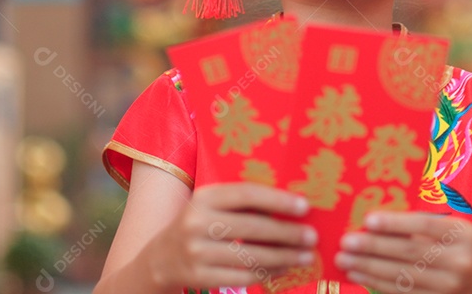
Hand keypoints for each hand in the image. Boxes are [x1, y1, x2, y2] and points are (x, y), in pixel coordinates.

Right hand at [144, 182, 317, 290]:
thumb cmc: (198, 225)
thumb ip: (243, 203)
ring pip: (251, 256)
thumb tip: (290, 205)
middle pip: (253, 228)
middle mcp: (197, 223)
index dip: (277, 200)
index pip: (246, 194)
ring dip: (284, 257)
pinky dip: (268, 273)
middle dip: (287, 233)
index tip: (304, 206)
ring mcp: (197, 253)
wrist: (159, 259)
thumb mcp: (211, 206)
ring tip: (305, 256)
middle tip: (312, 237)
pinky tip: (284, 268)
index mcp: (204, 197)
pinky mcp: (200, 277)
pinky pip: (243, 276)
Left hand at [335, 212, 471, 293]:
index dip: (395, 223)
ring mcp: (449, 287)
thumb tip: (376, 223)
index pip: (424, 226)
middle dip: (373, 248)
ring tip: (345, 260)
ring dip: (369, 268)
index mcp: (462, 234)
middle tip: (346, 242)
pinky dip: (377, 284)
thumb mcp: (453, 231)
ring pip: (402, 277)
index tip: (368, 220)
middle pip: (409, 253)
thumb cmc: (464, 250)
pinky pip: (403, 293)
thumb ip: (421, 227)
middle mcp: (458, 261)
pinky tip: (359, 275)